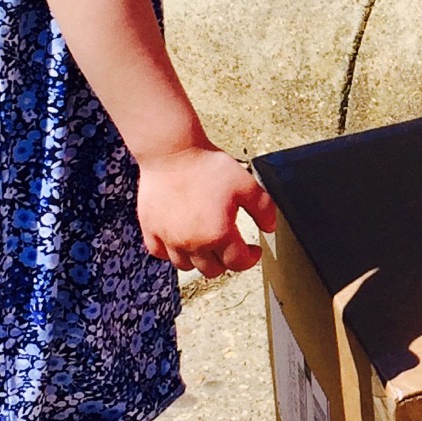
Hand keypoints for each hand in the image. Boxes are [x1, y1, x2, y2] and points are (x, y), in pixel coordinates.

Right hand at [137, 145, 277, 277]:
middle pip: (213, 269)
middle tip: (231, 248)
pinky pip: (161, 253)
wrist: (172, 151)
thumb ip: (264, 209)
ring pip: (186, 266)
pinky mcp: (151, 229)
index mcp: (218, 234)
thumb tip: (270, 227)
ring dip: (200, 260)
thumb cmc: (206, 165)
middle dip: (227, 261)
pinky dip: (172, 252)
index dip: (251, 258)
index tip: (253, 250)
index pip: (238, 262)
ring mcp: (169, 238)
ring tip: (207, 244)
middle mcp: (192, 242)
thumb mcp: (246, 184)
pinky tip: (180, 241)